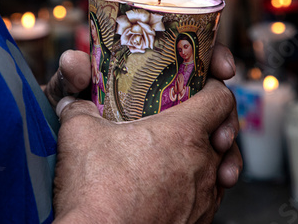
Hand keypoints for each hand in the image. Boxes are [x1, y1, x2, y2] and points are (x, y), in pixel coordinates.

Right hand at [46, 45, 240, 186]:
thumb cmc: (96, 192)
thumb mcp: (79, 134)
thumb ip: (79, 109)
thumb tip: (73, 103)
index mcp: (184, 134)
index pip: (221, 98)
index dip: (214, 87)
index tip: (202, 87)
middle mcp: (202, 165)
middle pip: (223, 133)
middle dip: (210, 124)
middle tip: (188, 120)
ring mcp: (203, 198)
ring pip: (218, 167)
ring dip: (205, 156)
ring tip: (181, 154)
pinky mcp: (197, 222)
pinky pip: (208, 196)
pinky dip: (197, 185)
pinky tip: (172, 185)